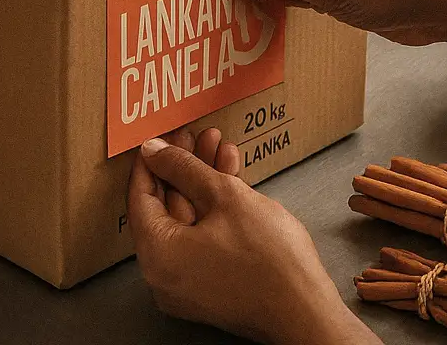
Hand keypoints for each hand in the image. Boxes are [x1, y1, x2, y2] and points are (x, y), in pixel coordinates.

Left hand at [128, 130, 379, 344]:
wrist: (307, 311)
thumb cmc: (267, 257)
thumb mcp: (223, 195)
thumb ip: (182, 168)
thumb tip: (153, 150)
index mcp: (157, 254)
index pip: (140, 197)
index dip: (151, 161)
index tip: (160, 135)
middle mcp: (164, 275)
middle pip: (166, 207)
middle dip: (185, 166)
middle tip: (196, 135)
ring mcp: (187, 283)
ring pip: (189, 219)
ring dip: (204, 181)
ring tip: (220, 145)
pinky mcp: (210, 285)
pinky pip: (202, 237)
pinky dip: (214, 208)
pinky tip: (231, 175)